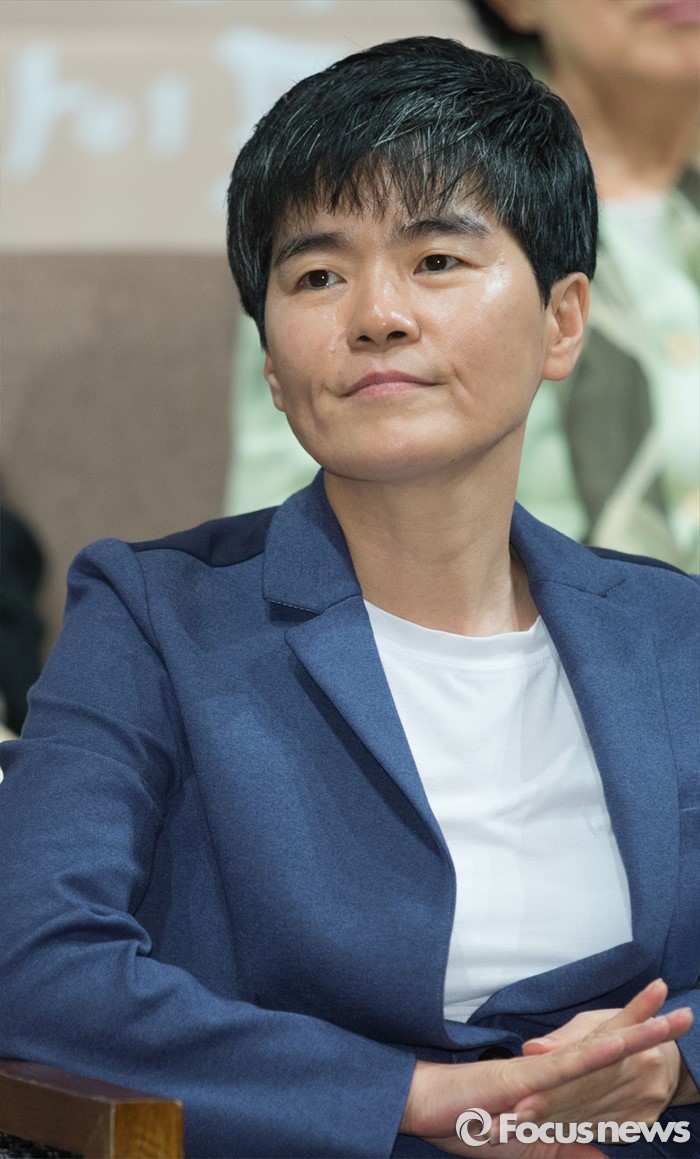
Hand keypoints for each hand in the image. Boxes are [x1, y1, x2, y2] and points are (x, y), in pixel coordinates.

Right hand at [399, 997, 691, 1156]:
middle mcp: (553, 1069)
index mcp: (556, 1083)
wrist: (422, 1105)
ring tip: (668, 1014)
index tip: (668, 1022)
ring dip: (635, 1032)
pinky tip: (619, 1042)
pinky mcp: (524, 1078)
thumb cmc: (464, 1122)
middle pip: (610, 1045)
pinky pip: (567, 1066)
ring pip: (597, 1048)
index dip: (638, 1038)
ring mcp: (540, 1070)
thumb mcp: (528, 1148)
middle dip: (650, 1028)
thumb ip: (567, 1148)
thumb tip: (603, 1156)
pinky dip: (594, 1055)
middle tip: (686, 1013)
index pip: (606, 1059)